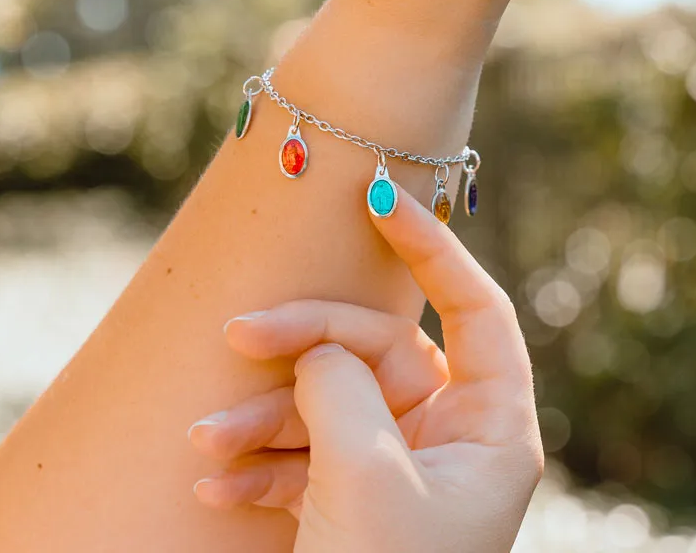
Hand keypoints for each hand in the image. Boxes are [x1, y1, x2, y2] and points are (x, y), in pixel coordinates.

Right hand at [189, 189, 542, 552]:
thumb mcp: (367, 479)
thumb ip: (342, 387)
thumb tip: (318, 350)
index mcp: (491, 429)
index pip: (473, 307)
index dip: (431, 246)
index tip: (379, 196)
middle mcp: (451, 438)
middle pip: (375, 351)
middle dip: (303, 348)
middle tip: (238, 337)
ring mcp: (399, 466)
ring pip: (328, 403)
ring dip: (262, 418)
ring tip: (205, 441)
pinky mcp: (354, 499)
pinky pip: (307, 456)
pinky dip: (262, 462)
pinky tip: (214, 477)